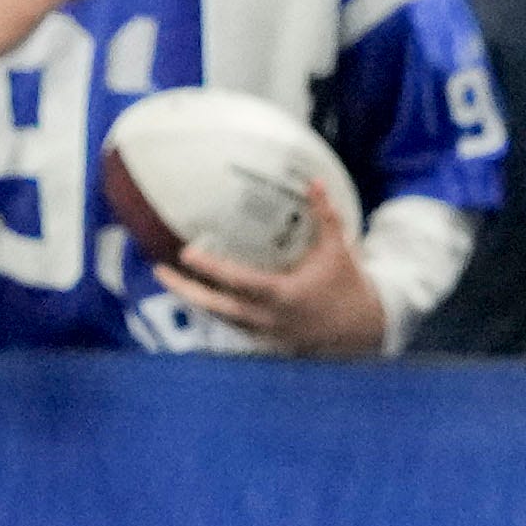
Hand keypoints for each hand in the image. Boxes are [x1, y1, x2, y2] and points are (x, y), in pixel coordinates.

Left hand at [148, 179, 391, 354]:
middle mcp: (269, 318)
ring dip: (196, 301)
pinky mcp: (269, 342)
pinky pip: (235, 327)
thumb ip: (324, 216)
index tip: (186, 253)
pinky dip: (216, 312)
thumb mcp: (338, 249)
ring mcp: (267, 334)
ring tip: (172, 280)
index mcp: (283, 295)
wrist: (365, 328)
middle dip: (186, 290)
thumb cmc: (349, 286)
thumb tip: (313, 182)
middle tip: (160, 271)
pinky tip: (201, 297)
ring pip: (222, 319)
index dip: (211, 269)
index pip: (239, 281)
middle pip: (217, 307)